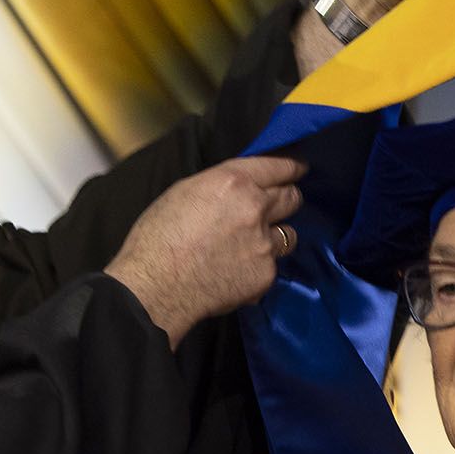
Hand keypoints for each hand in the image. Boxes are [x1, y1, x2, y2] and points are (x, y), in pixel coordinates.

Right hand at [104, 155, 306, 345]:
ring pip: (288, 235)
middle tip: (278, 206)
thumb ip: (220, 186)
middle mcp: (255, 208)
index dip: (291, 167)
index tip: (298, 169)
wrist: (156, 287)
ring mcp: (264, 243)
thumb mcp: (185, 193)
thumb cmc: (157, 238)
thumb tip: (238, 189)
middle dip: (287, 200)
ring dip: (275, 236)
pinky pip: (272, 266)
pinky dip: (259, 267)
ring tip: (253, 245)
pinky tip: (237, 273)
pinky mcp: (266, 274)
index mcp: (233, 182)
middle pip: (292, 198)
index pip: (278, 166)